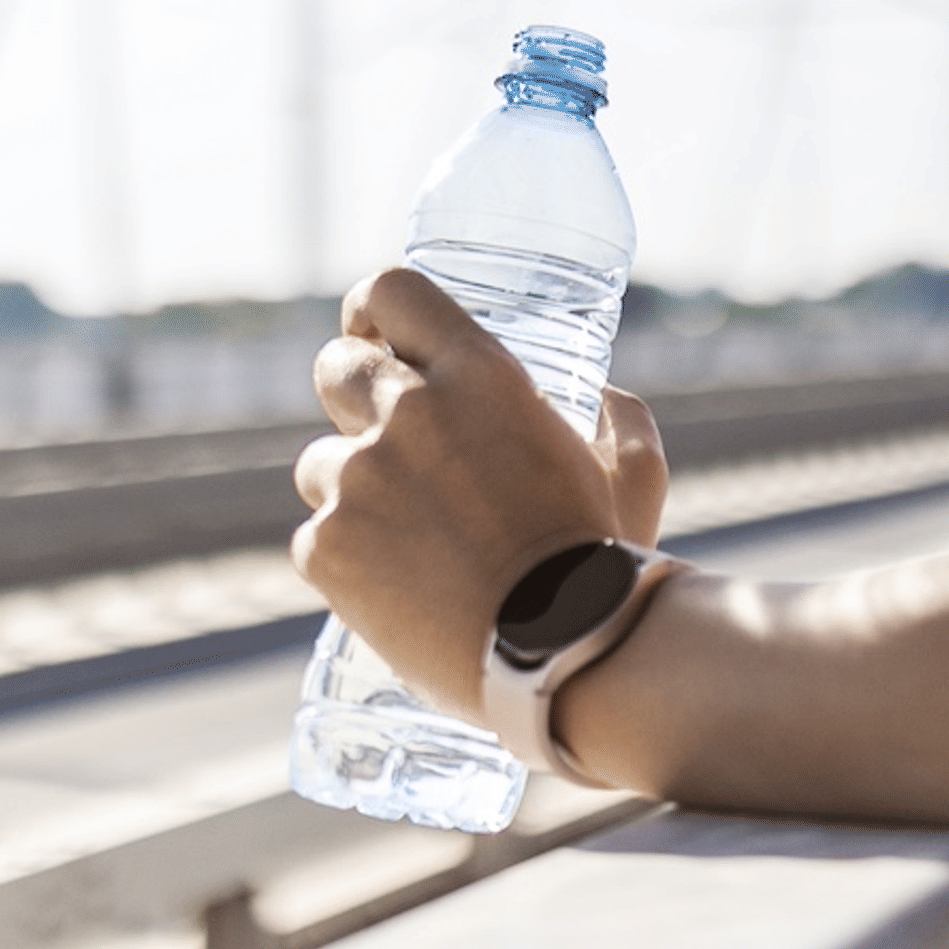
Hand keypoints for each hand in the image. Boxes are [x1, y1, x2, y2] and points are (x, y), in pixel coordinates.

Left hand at [291, 266, 672, 712]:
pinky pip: (315, 539)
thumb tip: (607, 400)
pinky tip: (393, 594)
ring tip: (409, 547)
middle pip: (334, 367)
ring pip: (321, 464)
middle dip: (351, 398)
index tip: (375, 335)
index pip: (393, 292)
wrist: (561, 657)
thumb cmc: (602, 569)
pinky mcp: (326, 547)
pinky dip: (345, 563)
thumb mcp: (633, 478)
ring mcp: (359, 479)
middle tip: (385, 445)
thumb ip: (623, 424)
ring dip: (351, 492)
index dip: (372, 310)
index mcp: (480, 376)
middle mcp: (409, 412)